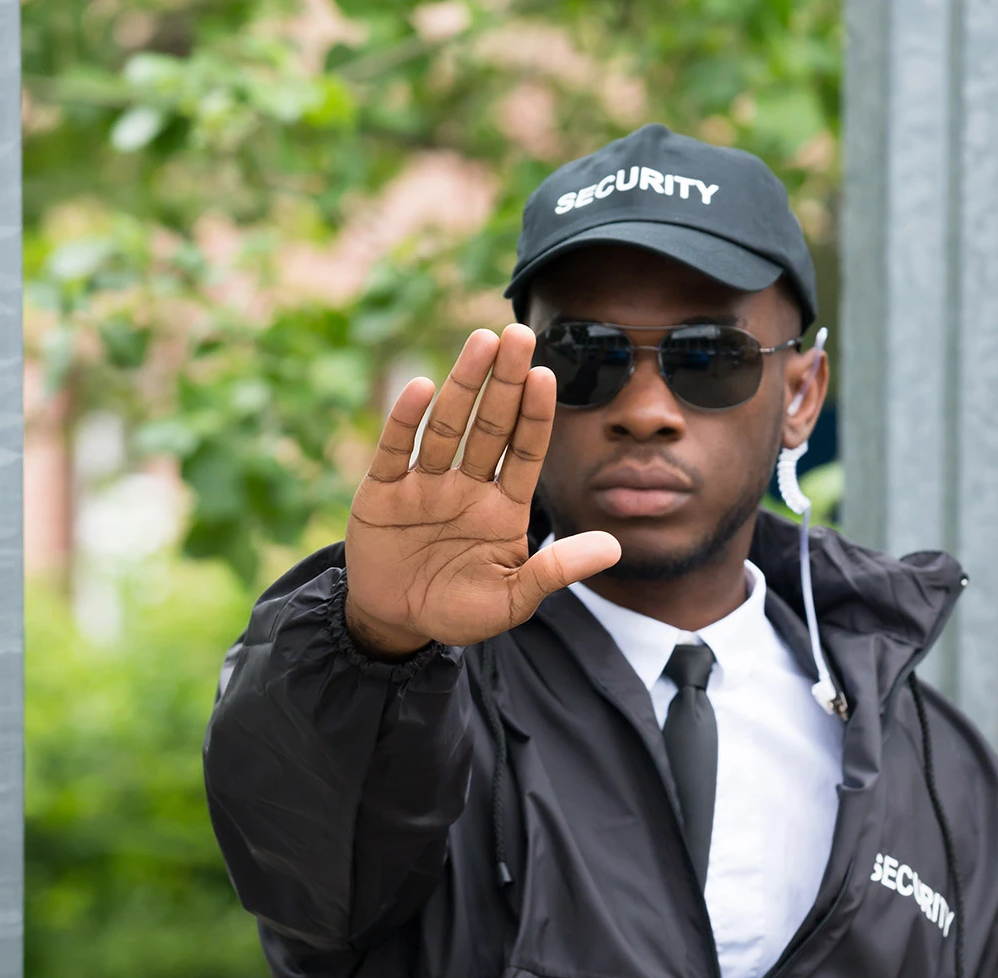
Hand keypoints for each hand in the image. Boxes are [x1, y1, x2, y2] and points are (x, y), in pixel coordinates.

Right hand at [343, 324, 620, 657]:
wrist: (395, 623)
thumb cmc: (459, 610)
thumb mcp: (513, 599)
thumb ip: (556, 570)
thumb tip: (615, 548)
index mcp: (503, 507)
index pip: (525, 451)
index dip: (536, 415)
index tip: (548, 376)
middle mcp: (467, 485)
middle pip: (490, 426)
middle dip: (505, 382)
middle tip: (519, 334)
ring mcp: (425, 484)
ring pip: (448, 427)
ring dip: (464, 385)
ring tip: (482, 342)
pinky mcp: (383, 492)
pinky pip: (396, 450)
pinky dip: (406, 420)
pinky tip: (422, 387)